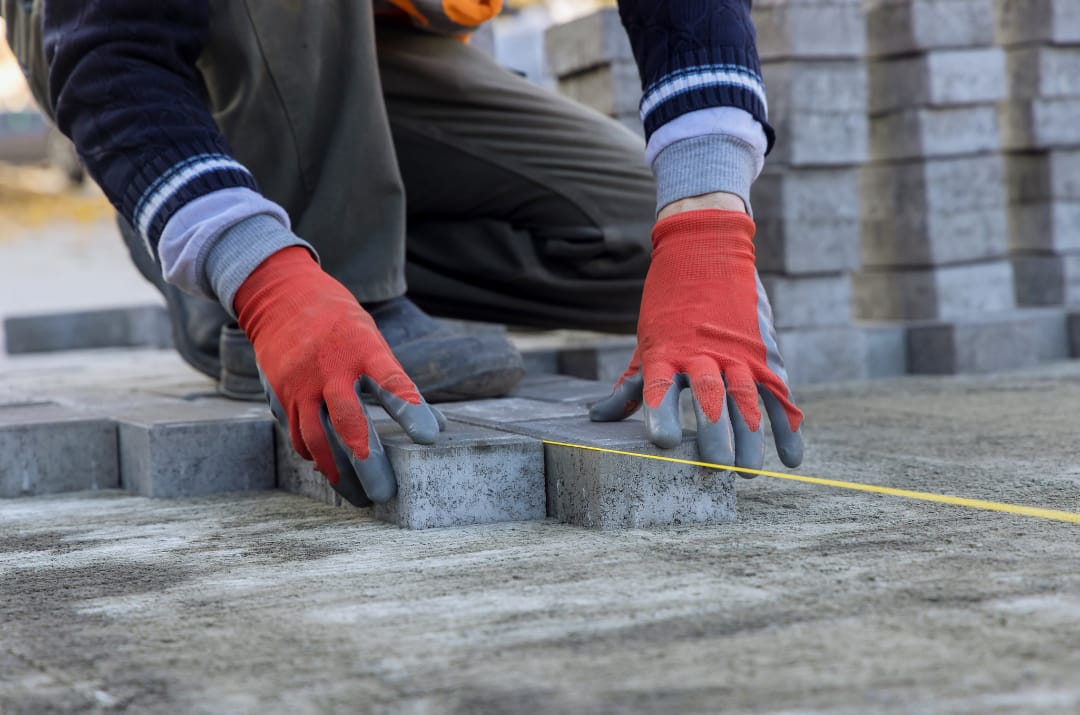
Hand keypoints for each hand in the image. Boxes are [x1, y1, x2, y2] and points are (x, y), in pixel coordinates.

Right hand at [234, 247, 441, 503]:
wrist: (282, 298)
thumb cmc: (341, 325)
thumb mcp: (373, 340)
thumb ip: (398, 383)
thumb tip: (437, 427)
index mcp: (362, 348)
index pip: (390, 380)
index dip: (411, 409)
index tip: (429, 437)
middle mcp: (330, 367)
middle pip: (349, 420)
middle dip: (368, 460)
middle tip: (386, 493)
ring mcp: (300, 383)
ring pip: (316, 438)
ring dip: (339, 471)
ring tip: (359, 496)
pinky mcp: (280, 394)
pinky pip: (296, 435)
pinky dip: (314, 456)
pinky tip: (331, 470)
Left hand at [590, 209, 803, 471]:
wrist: (706, 249)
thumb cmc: (668, 305)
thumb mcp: (646, 342)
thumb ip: (630, 386)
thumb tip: (599, 419)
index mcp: (667, 350)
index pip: (661, 387)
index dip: (661, 415)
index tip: (662, 443)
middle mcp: (703, 351)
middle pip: (710, 396)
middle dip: (714, 433)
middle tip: (716, 466)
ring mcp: (737, 351)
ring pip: (746, 397)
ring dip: (749, 436)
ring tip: (748, 471)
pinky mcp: (763, 352)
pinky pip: (779, 393)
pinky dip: (788, 426)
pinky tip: (790, 458)